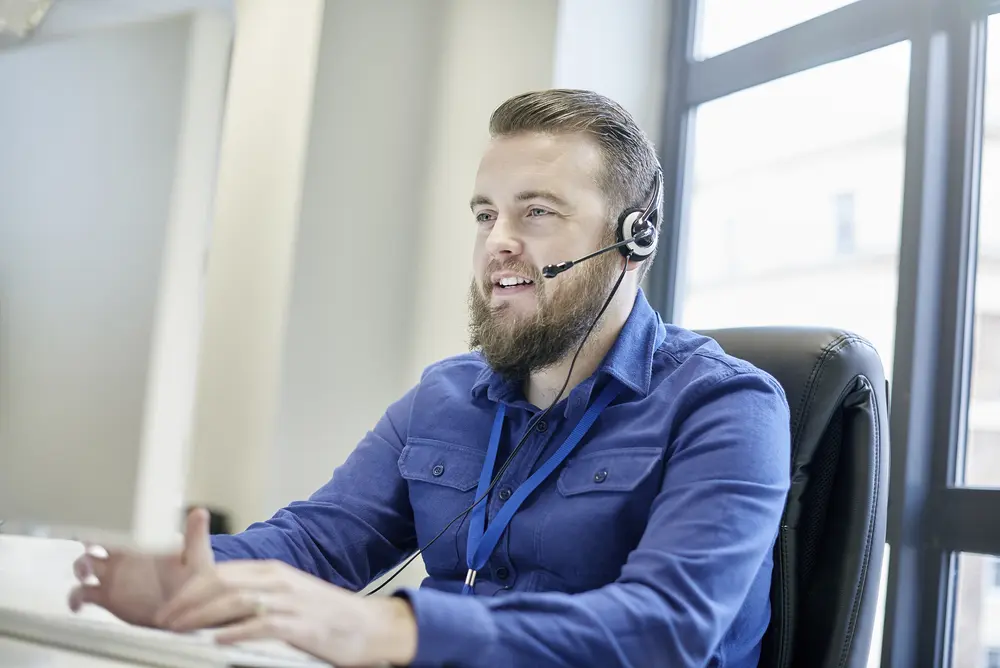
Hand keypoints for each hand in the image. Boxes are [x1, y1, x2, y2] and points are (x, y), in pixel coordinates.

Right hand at [68, 508, 214, 626]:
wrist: (186, 610)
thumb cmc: (192, 580)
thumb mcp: (195, 556)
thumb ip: (195, 536)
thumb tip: (200, 511)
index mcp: (140, 544)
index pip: (119, 527)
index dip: (108, 522)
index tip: (101, 519)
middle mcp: (123, 558)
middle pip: (94, 543)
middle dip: (86, 540)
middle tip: (87, 543)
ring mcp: (113, 578)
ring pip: (85, 566)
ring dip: (80, 567)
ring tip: (86, 574)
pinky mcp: (107, 598)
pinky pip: (82, 595)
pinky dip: (74, 599)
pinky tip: (78, 605)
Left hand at [154, 560, 416, 667]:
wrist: (370, 626)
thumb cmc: (327, 616)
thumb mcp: (289, 598)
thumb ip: (258, 599)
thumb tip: (219, 613)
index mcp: (272, 572)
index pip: (221, 572)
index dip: (189, 588)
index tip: (167, 607)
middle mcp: (278, 580)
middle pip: (221, 583)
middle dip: (186, 602)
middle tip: (163, 621)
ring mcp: (291, 600)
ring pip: (235, 601)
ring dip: (201, 616)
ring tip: (179, 631)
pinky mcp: (301, 624)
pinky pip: (262, 624)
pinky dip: (236, 631)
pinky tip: (217, 641)